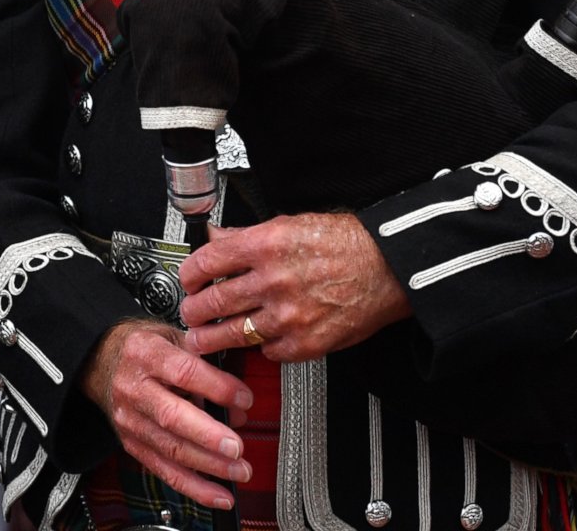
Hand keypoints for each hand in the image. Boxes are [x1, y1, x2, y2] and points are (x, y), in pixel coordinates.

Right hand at [83, 319, 255, 510]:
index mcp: (145, 353)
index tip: (245, 399)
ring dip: (208, 465)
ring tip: (239, 471)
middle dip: (208, 436)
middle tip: (237, 448)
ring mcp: (129, 420)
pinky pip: (164, 470)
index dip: (217, 388)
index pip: (184, 372)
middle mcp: (134, 388)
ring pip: (170, 448)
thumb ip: (205, 366)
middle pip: (172, 416)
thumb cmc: (144, 349)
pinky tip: (219, 495)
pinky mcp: (131, 444)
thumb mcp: (172, 337)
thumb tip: (238, 407)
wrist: (99, 361)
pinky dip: (194, 487)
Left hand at [177, 214, 410, 364]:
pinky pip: (269, 352)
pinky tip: (258, 340)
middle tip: (190, 315)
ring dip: (211, 339)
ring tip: (202, 340)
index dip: (189, 275)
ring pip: (234, 333)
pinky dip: (260, 348)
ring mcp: (289, 316)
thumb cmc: (346, 244)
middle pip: (214, 303)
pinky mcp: (306, 343)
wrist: (388, 269)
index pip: (207, 262)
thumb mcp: (290, 224)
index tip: (188, 281)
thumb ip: (247, 235)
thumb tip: (216, 238)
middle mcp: (274, 281)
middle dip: (193, 312)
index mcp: (266, 245)